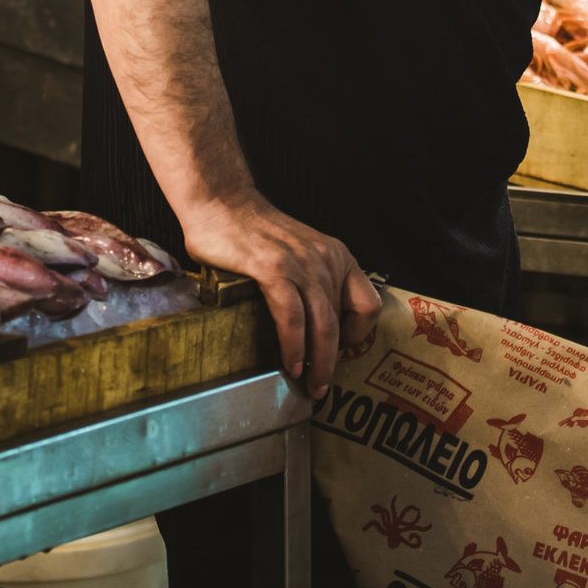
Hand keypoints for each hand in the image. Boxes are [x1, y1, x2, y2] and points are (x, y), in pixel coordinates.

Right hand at [179, 190, 381, 396]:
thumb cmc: (253, 232)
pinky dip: (293, 345)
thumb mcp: (298, 253)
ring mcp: (300, 263)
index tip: (336, 352)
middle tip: (321, 385)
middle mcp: (326, 259)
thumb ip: (310, 282)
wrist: (220, 202)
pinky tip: (290, 363)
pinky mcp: (273, 269)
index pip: (367, 305)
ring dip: (318, 361)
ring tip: (308, 383)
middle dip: (333, 361)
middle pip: (343, 322)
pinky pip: (292, 317)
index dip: (356, 335)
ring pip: (323, 324)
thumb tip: (312, 327)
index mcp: (337, 256)